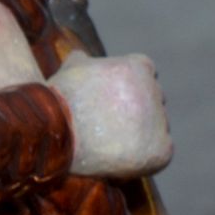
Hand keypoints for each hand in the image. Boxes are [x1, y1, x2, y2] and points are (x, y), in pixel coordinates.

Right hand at [56, 53, 169, 177]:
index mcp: (136, 67)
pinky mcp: (159, 150)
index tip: (114, 97)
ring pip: (158, 124)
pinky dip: (147, 155)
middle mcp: (152, 92)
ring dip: (142, 130)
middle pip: (154, 97)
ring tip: (109, 142)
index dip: (130, 85)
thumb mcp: (70, 70)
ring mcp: (158, 121)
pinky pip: (162, 151)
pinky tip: (122, 157)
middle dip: (137, 107)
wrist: (52, 133)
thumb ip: (84, 60)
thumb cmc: (56, 101)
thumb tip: (82, 57)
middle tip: (110, 123)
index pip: (145, 72)